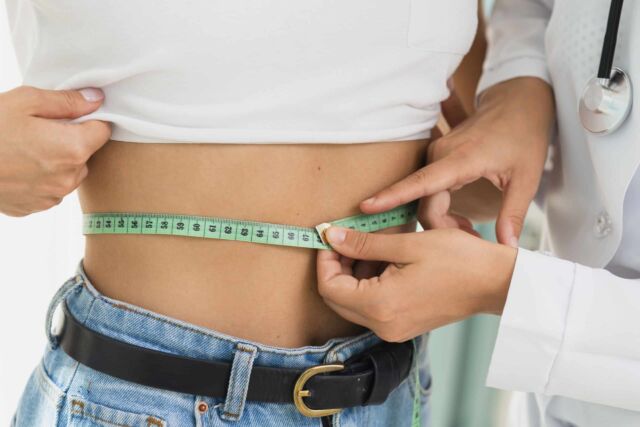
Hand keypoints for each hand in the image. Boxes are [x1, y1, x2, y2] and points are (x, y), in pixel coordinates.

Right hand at [0, 86, 110, 215]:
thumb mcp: (25, 101)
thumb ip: (67, 102)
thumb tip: (97, 99)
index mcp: (73, 149)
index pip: (103, 131)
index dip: (89, 120)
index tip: (69, 115)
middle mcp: (69, 178)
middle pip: (85, 153)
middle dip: (69, 140)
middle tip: (37, 130)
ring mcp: (52, 196)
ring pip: (68, 173)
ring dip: (55, 161)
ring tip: (22, 148)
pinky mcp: (36, 207)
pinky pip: (49, 188)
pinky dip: (39, 178)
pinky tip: (16, 166)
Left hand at [316, 226, 516, 341]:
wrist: (495, 283)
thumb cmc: (458, 259)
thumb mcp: (407, 244)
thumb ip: (364, 244)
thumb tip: (332, 236)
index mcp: (380, 305)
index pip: (329, 287)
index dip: (324, 259)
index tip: (331, 236)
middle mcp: (382, 325)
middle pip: (337, 298)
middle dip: (335, 266)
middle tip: (345, 239)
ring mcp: (393, 329)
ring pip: (353, 302)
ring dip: (352, 274)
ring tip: (370, 246)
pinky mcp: (402, 326)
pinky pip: (372, 307)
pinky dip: (368, 284)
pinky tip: (383, 261)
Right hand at [360, 77, 554, 246]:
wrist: (517, 103)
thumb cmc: (524, 136)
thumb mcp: (527, 178)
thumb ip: (513, 214)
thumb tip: (507, 248)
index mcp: (461, 160)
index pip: (421, 183)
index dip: (393, 196)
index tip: (367, 206)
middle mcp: (441, 155)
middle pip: (425, 203)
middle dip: (443, 228)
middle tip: (472, 238)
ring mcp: (437, 154)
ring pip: (426, 197)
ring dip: (442, 217)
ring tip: (468, 228)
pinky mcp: (438, 156)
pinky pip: (428, 188)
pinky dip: (440, 205)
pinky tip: (459, 216)